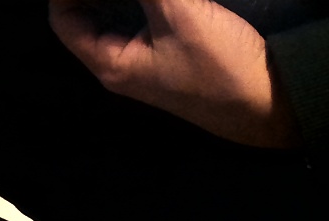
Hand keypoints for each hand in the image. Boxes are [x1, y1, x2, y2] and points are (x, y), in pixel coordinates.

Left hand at [48, 0, 299, 147]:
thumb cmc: (217, 67)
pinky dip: (135, 0)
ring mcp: (141, 60)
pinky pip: (137, 18)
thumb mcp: (179, 16)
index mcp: (109, 63)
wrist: (264, 103)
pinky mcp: (165, 53)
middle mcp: (118, 64)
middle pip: (84, 17)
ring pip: (112, 15)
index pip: (64, 21)